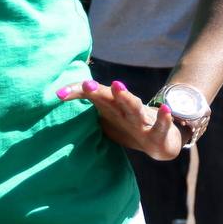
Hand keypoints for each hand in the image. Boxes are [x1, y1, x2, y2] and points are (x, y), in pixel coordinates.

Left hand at [57, 79, 182, 160]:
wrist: (160, 140)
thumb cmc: (128, 126)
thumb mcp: (104, 120)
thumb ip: (86, 112)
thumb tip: (56, 110)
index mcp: (111, 107)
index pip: (92, 96)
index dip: (77, 94)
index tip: (59, 94)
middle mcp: (125, 109)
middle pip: (110, 98)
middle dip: (98, 91)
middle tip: (86, 83)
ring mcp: (142, 118)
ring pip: (133, 106)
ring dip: (125, 96)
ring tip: (117, 86)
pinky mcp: (158, 131)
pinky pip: (161, 124)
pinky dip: (164, 117)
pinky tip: (166, 110)